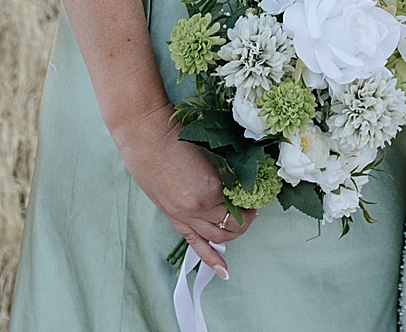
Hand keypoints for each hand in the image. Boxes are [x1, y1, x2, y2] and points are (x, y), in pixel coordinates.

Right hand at [111, 101, 254, 275]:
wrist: (147, 136)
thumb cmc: (179, 136)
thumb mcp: (212, 153)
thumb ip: (226, 173)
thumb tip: (240, 183)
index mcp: (211, 190)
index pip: (241, 208)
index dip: (252, 205)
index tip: (257, 197)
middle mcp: (198, 208)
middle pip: (231, 226)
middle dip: (245, 221)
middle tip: (251, 210)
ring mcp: (183, 215)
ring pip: (215, 237)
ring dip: (231, 235)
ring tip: (239, 226)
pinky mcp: (173, 216)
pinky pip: (194, 243)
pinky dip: (210, 258)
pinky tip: (222, 270)